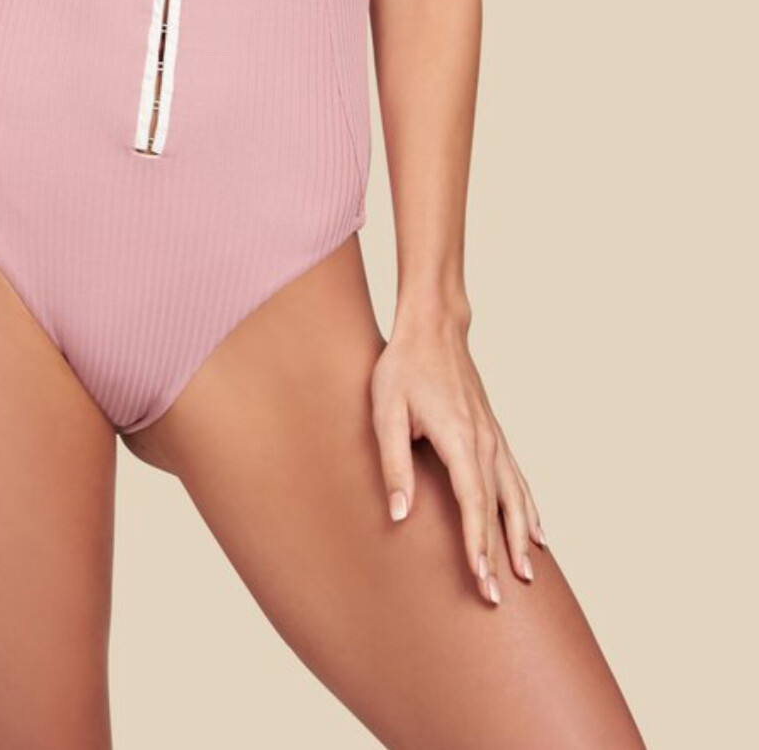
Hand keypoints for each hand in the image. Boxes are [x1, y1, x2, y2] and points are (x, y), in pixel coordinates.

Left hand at [369, 307, 546, 604]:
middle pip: (498, 506)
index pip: (472, 502)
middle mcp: (484, 441)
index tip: (482, 579)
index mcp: (459, 438)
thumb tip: (400, 515)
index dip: (477, 543)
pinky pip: (518, 478)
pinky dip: (530, 507)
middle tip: (501, 596)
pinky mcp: (494, 433)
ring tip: (529, 575)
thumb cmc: (403, 368)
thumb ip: (393, 464)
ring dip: (522, 536)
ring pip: (516, 495)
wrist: (433, 327)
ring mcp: (494, 437)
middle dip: (501, 553)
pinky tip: (538, 531)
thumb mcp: (386, 412)